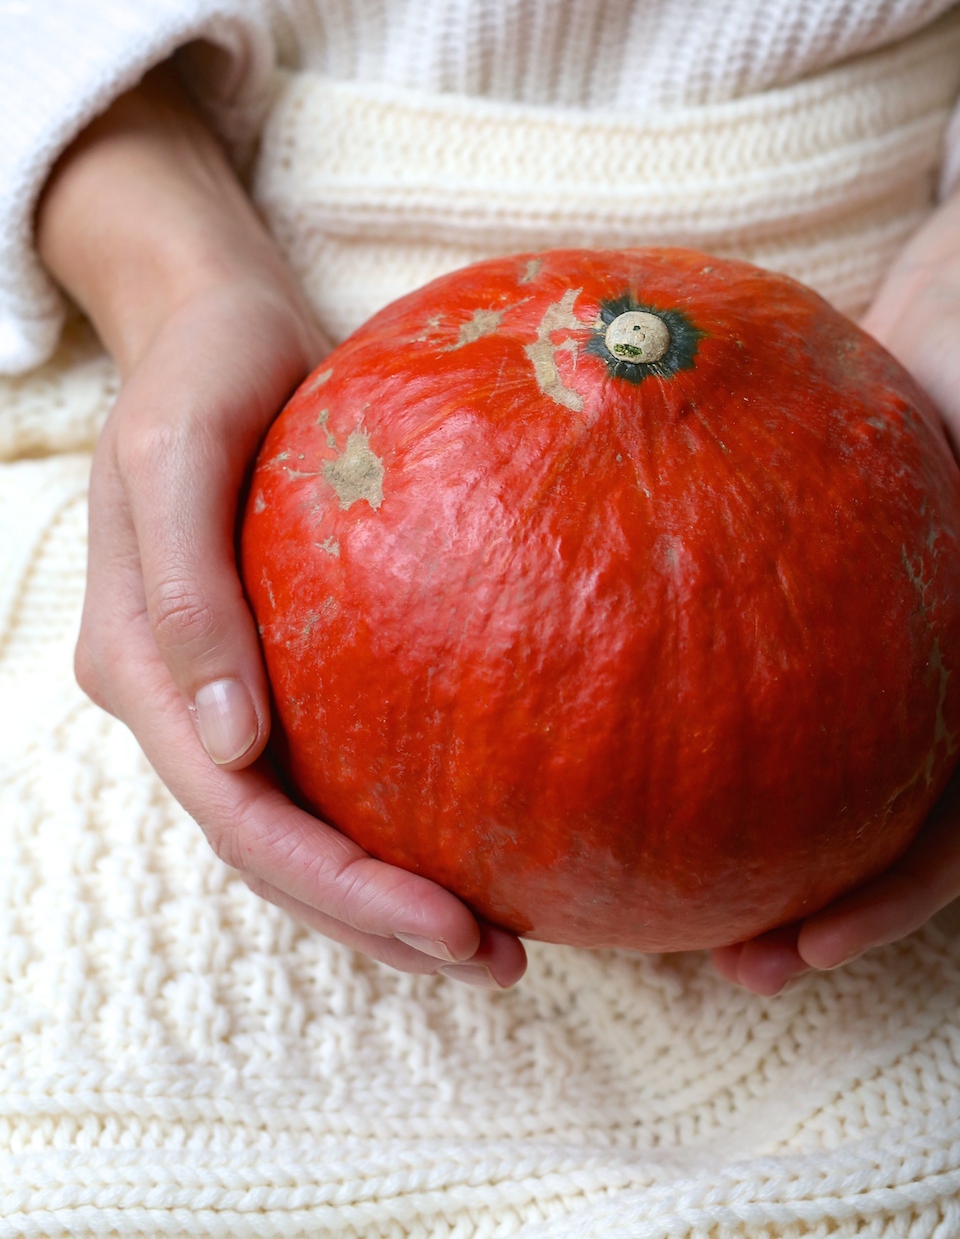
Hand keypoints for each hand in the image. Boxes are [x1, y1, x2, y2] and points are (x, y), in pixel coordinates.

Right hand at [39, 67, 525, 988]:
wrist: (219, 324)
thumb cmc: (205, 368)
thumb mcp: (179, 447)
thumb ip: (185, 587)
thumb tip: (233, 739)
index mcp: (136, 667)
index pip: (236, 812)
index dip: (337, 886)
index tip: (448, 924)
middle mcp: (179, 697)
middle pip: (272, 848)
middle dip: (377, 918)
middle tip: (501, 957)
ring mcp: (225, 686)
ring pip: (301, 824)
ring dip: (389, 892)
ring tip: (500, 935)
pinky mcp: (278, 660)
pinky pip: (333, 763)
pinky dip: (394, 818)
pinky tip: (476, 835)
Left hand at [713, 110, 959, 996]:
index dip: (904, 900)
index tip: (813, 945)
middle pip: (913, 840)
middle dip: (838, 916)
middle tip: (739, 970)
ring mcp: (924, 665)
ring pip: (862, 794)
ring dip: (798, 867)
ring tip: (703, 926)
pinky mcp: (863, 626)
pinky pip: (818, 715)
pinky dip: (770, 770)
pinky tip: (691, 791)